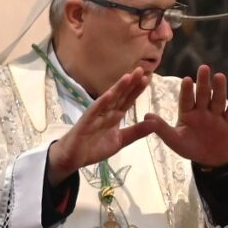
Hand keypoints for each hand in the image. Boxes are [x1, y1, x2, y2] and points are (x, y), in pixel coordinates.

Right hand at [44, 66, 152, 184]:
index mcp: (114, 116)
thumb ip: (136, 132)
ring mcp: (95, 115)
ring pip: (108, 100)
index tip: (147, 79)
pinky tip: (109, 94)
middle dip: (130, 84)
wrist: (72, 158)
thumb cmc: (93, 148)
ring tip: (128, 77)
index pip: (127, 101)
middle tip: (141, 70)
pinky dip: (101, 103)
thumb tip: (155, 123)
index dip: (136, 91)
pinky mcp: (85, 122)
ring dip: (117, 88)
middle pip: (120, 96)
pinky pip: (94, 111)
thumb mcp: (120, 140)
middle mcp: (105, 112)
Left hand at [136, 64, 227, 167]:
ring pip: (218, 100)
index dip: (187, 90)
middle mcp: (203, 111)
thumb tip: (145, 116)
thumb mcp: (174, 140)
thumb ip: (161, 128)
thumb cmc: (190, 148)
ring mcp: (217, 116)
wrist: (210, 160)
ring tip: (219, 76)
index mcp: (188, 113)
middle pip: (203, 95)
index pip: (187, 100)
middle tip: (203, 68)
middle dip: (203, 82)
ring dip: (219, 89)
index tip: (186, 80)